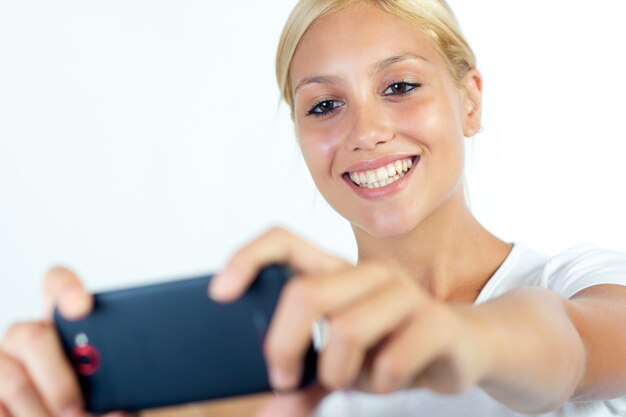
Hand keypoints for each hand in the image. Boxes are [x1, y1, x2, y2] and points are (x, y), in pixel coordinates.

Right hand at [0, 267, 128, 416]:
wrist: (92, 416)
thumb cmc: (107, 403)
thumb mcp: (119, 386)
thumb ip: (119, 374)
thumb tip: (121, 391)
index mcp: (63, 322)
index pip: (56, 283)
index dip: (66, 288)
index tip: (83, 307)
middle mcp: (27, 337)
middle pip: (33, 336)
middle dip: (58, 378)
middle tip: (78, 409)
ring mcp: (4, 364)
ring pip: (14, 381)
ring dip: (42, 412)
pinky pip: (0, 410)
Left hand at [209, 227, 493, 416]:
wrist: (463, 346)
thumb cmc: (391, 347)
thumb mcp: (340, 363)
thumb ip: (306, 383)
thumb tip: (270, 411)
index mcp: (337, 272)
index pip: (283, 240)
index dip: (247, 257)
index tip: (220, 293)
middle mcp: (368, 274)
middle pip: (306, 293)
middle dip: (282, 345)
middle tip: (281, 378)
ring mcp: (404, 294)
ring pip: (346, 329)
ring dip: (338, 371)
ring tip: (349, 378)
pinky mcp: (437, 321)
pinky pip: (390, 360)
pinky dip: (378, 384)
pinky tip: (389, 379)